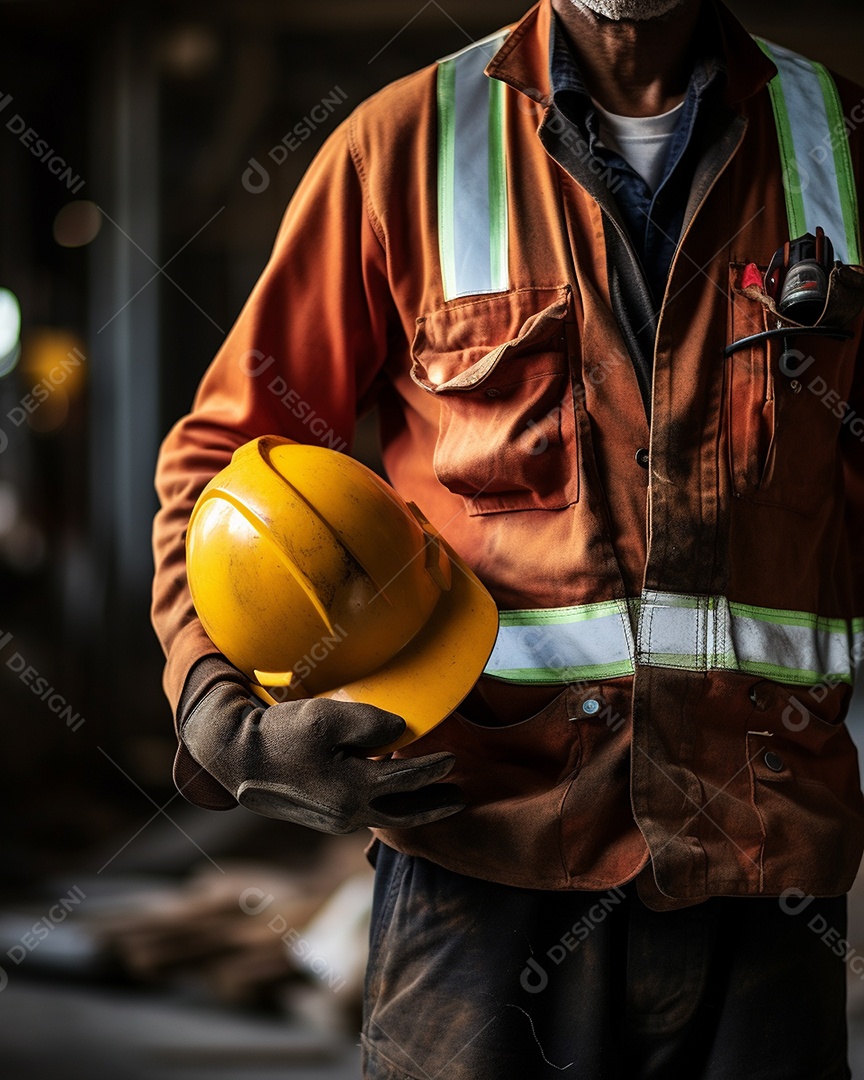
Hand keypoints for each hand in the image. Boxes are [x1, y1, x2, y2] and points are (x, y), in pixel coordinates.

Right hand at [178, 661, 464, 833]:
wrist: (237, 758)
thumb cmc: (282, 734)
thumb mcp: (329, 717)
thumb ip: (372, 724)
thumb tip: (402, 733)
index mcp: (352, 791)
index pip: (406, 781)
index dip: (433, 770)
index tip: (453, 760)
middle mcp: (347, 814)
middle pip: (403, 814)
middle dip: (434, 808)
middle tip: (460, 800)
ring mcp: (334, 820)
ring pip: (385, 817)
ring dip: (413, 811)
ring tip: (435, 801)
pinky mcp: (323, 818)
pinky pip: (366, 815)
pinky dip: (387, 808)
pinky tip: (393, 798)